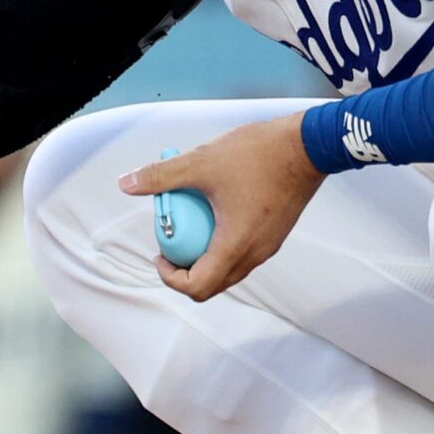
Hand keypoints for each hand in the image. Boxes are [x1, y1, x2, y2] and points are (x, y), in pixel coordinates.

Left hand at [118, 113, 323, 300]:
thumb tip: (127, 183)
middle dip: (185, 271)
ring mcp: (268, 246)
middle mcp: (255, 254)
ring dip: (205, 258)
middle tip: (170, 245)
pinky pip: (243, 252)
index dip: (171, 278)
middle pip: (213, 284)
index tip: (160, 255)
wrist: (306, 146)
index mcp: (235, 246)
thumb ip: (161, 176)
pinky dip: (222, 244)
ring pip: (229, 270)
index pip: (198, 287)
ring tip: (190, 226)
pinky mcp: (275, 233)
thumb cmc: (259, 155)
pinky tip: (214, 211)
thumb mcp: (200, 163)